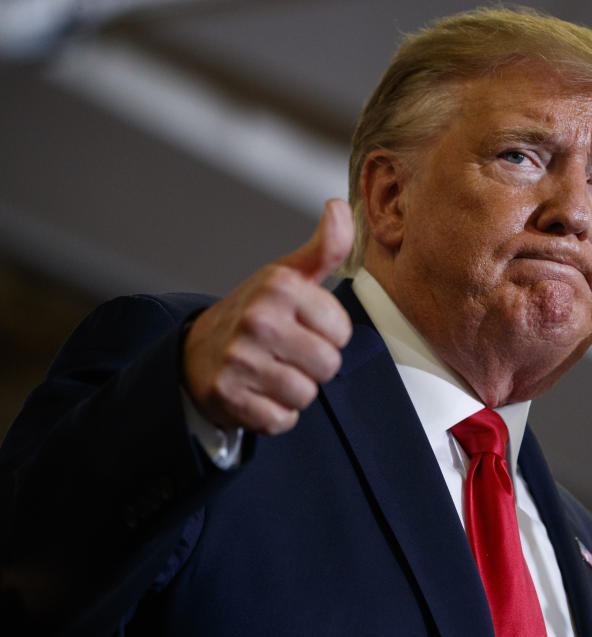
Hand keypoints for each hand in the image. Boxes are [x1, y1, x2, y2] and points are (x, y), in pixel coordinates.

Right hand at [182, 199, 354, 433]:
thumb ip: (324, 247)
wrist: (195, 351)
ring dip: (295, 390)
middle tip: (288, 353)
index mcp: (279, 287)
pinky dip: (275, 414)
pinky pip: (281, 420)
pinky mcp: (228, 397)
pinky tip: (258, 393)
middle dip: (314, 365)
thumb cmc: (255, 312)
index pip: (342, 332)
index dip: (328, 335)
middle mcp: (257, 320)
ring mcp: (239, 359)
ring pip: (306, 395)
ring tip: (272, 372)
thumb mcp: (288, 275)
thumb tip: (341, 207)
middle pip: (328, 365)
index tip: (304, 328)